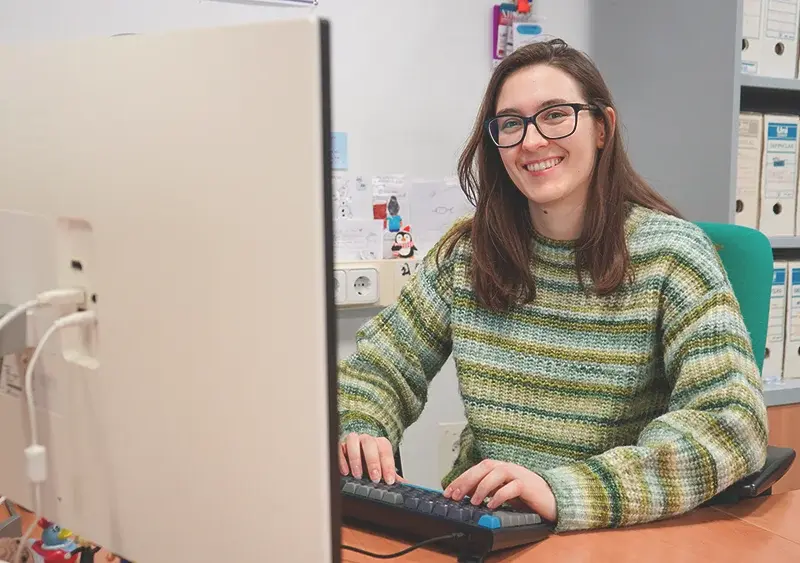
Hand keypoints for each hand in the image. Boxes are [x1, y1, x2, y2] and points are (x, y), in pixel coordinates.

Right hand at [339, 432, 405, 484]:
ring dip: (355, 459)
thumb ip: (392, 475)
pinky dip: (342, 460)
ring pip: (353, 441)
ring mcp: (352, 441)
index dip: (388, 465)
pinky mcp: (340, 445)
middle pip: (370, 443)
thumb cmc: (371, 462)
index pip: (385, 450)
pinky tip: (345, 471)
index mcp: (379, 443)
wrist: (357, 453)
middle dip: (373, 461)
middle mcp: (366, 439)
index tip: (389, 480)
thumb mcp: (382, 468)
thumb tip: (406, 485)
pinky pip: (339, 448)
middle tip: (375, 478)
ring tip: (358, 475)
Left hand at [442, 460, 556, 521]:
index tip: (448, 491)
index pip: (476, 469)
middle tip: (455, 495)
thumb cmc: (527, 496)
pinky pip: (513, 487)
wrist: (553, 499)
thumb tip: (465, 496)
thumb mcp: (503, 492)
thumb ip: (488, 490)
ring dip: (482, 487)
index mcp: (500, 468)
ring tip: (474, 501)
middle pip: (484, 467)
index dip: (461, 478)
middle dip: (467, 480)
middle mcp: (508, 467)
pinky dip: (501, 495)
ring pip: (497, 473)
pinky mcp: (528, 485)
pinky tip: (493, 504)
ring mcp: (519, 474)